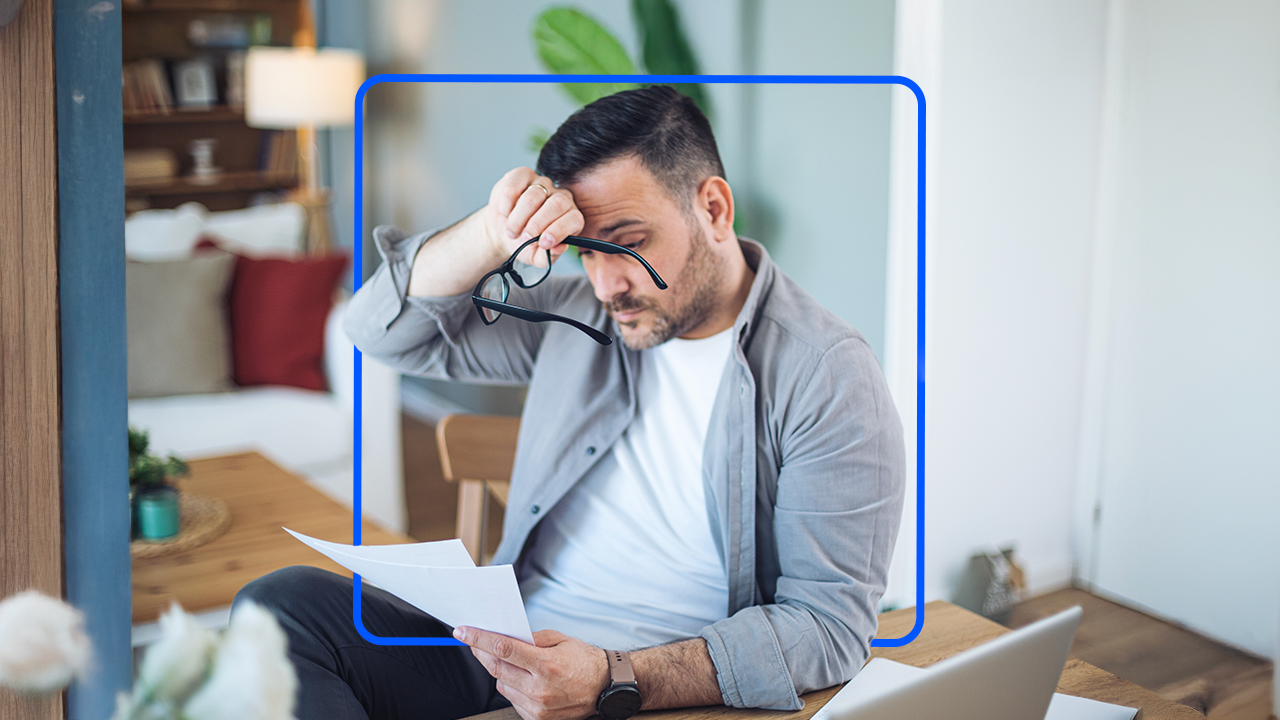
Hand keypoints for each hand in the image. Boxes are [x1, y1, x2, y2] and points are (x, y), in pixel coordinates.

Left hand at [454, 626, 607, 719]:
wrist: (606, 687)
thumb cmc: (584, 660)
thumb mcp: (559, 639)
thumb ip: (530, 638)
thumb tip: (503, 636)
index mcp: (546, 664)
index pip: (503, 649)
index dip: (479, 639)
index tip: (463, 632)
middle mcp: (540, 688)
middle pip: (497, 668)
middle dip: (481, 653)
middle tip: (474, 642)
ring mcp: (538, 707)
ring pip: (502, 685)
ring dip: (500, 671)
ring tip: (514, 663)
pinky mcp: (538, 719)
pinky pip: (512, 700)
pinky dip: (512, 688)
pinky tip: (524, 680)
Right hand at [481, 167, 584, 268]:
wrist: (503, 231)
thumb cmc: (525, 243)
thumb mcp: (537, 256)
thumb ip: (549, 256)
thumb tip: (559, 248)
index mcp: (570, 217)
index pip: (574, 218)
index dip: (559, 231)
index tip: (542, 243)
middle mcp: (560, 197)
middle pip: (557, 204)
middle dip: (537, 224)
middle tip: (525, 237)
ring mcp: (542, 183)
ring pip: (534, 196)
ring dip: (518, 218)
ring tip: (511, 231)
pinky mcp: (523, 175)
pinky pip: (515, 185)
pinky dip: (506, 203)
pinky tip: (505, 213)